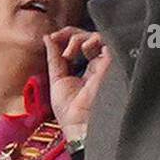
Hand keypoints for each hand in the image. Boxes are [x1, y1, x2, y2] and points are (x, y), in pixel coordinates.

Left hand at [44, 27, 112, 143]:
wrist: (82, 125)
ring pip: (96, 36)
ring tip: (69, 53)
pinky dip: (90, 39)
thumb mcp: (57, 80)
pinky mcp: (112, 61)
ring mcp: (106, 63)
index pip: (81, 45)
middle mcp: (99, 65)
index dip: (67, 38)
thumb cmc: (71, 112)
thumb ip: (54, 58)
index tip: (53, 39)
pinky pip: (104, 39)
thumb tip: (47, 37)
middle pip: (88, 37)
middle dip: (71, 34)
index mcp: (88, 70)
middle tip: (58, 39)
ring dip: (78, 38)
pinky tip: (82, 50)